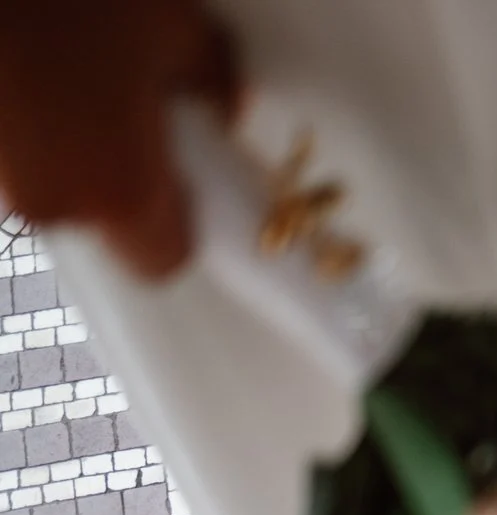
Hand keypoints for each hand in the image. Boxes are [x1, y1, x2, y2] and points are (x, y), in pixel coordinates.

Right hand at [0, 0, 238, 278]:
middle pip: (97, 218)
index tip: (179, 174)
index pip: (162, 259)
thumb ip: (215, 79)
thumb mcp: (174, 24)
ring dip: (60, 144)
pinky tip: (29, 68)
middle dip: (112, 174)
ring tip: (67, 74)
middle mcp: (48, 204)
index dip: (176, 224)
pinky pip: (8, 146)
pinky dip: (19, 120)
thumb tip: (226, 106)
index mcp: (118, 194)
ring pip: (44, 181)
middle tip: (123, 108)